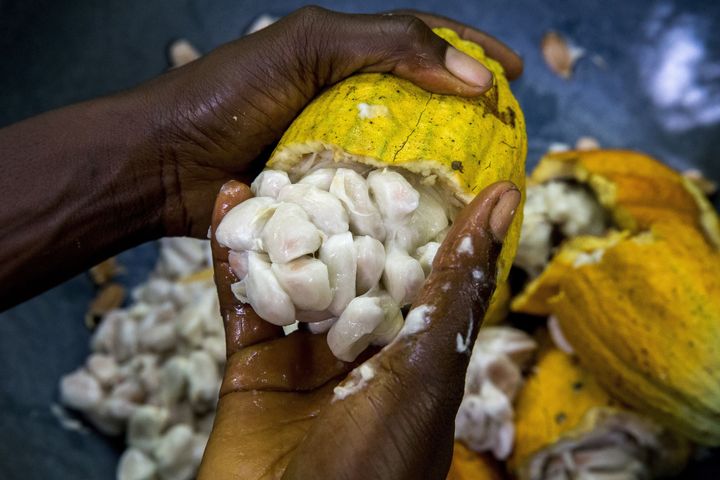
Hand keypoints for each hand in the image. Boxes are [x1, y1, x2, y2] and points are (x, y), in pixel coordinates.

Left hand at [145, 6, 521, 236]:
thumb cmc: (228, 95)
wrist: (163, 163)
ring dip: (440, 171)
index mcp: (342, 57)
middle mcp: (342, 102)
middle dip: (467, 119)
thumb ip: (390, 45)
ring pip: (401, 158)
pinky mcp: (320, 194)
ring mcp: (332, 151)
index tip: (516, 74)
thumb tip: (473, 74)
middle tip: (508, 140)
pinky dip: (401, 209)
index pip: (422, 43)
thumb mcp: (310, 48)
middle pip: (420, 105)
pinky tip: (431, 222)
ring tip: (482, 187)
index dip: (473, 53)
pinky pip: (372, 200)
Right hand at [198, 180, 520, 479]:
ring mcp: (305, 361)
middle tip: (335, 147)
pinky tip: (229, 203)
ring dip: (284, 225)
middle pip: (354, 267)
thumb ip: (454, 285)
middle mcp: (363, 354)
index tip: (413, 151)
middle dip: (343, 210)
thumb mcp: (424, 370)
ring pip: (296, 277)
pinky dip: (234, 255)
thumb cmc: (375, 467)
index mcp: (416, 356)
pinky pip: (243, 301)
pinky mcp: (251, 370)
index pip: (422, 268)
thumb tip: (505, 199)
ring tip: (277, 164)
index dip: (418, 211)